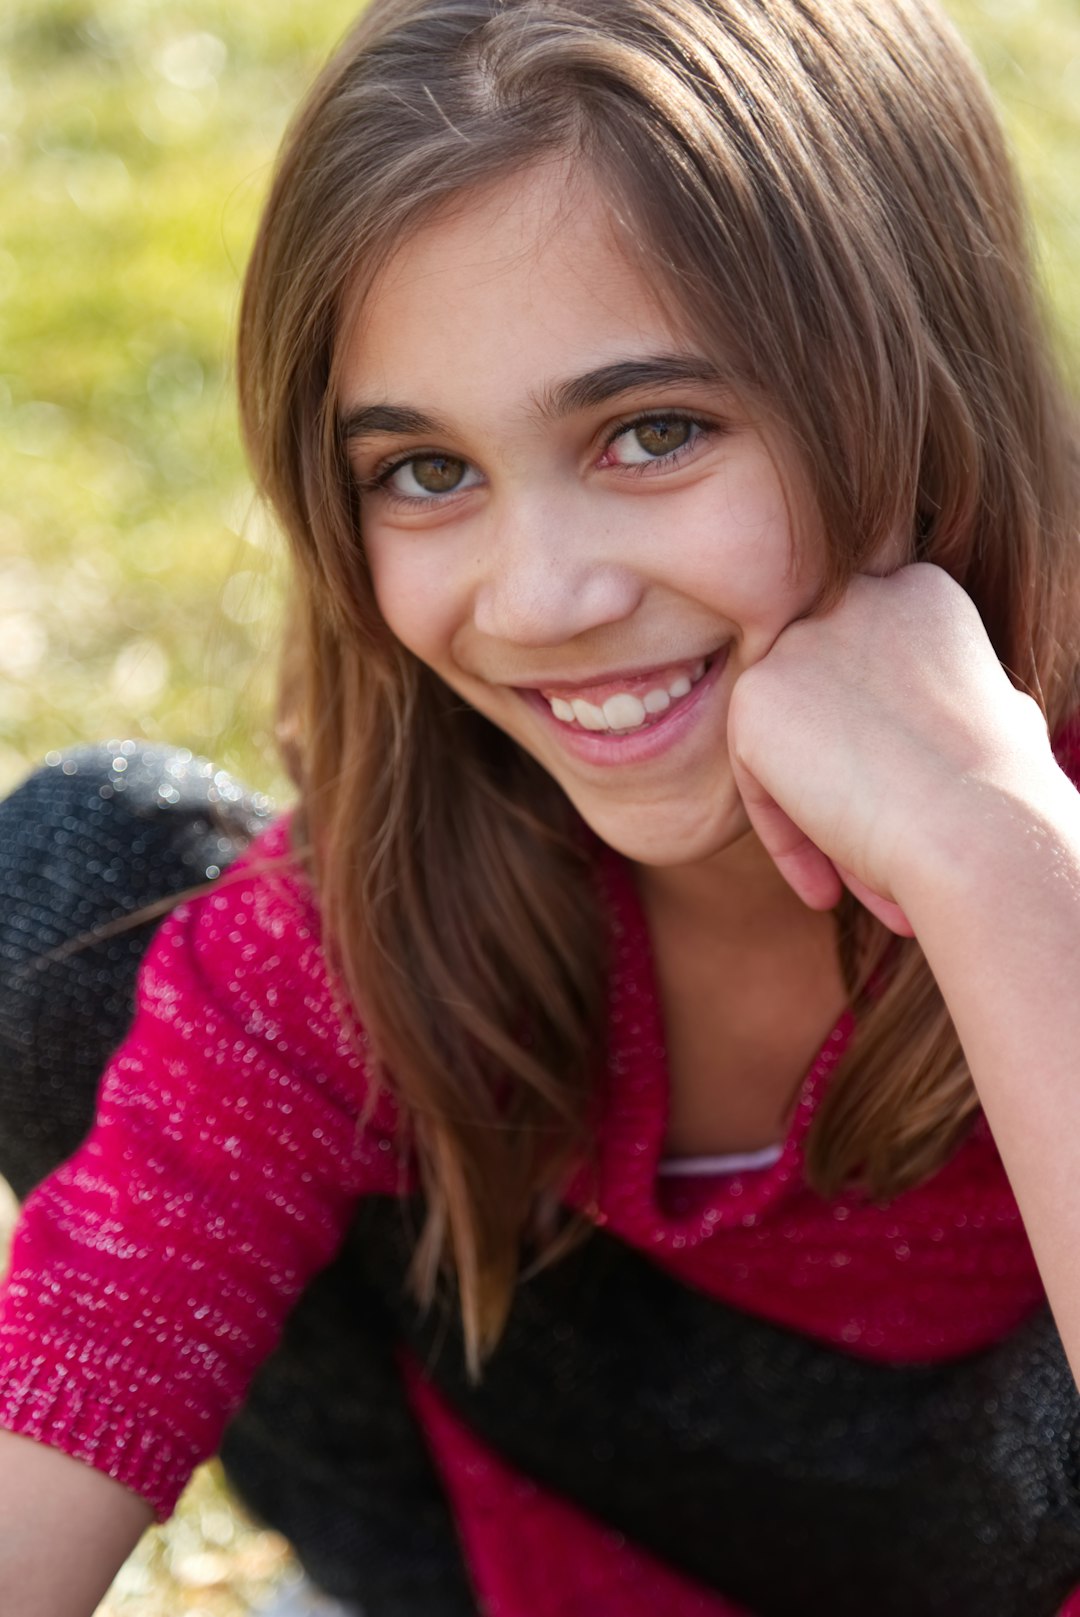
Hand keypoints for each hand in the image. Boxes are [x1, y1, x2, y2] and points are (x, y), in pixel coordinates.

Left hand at [726, 564, 1054, 934]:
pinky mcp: (755, 692)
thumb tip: (927, 726)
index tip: (909, 807)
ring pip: (789, 742)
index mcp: (920, 591)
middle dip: (846, 779)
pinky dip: (784, 834)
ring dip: (818, 813)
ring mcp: (801, 640)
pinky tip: (827, 883)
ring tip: (863, 876)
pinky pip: (752, 776)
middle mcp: (857, 597)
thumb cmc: (1005, 793)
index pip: (869, 671)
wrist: (977, 827)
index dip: (884, 749)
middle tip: (878, 849)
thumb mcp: (995, 717)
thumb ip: (941, 699)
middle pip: (825, 704)